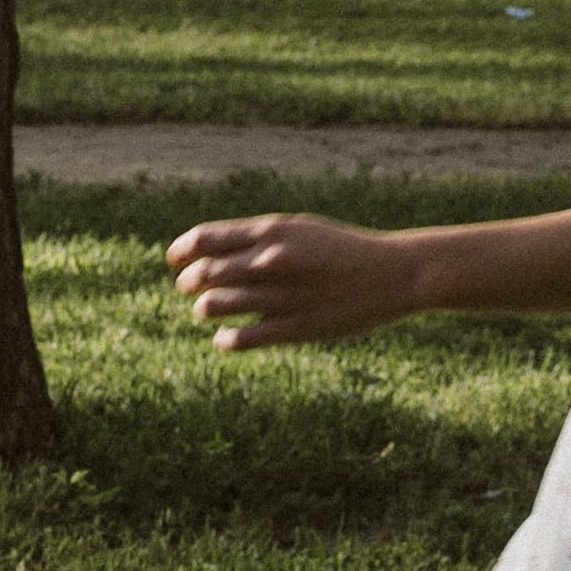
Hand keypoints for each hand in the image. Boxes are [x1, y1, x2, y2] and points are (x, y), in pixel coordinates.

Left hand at [168, 213, 421, 349]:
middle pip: (204, 274)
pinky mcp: (294, 328)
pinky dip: (225, 340)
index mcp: (271, 232)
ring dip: (204, 311)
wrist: (395, 273)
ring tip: (206, 312)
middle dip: (189, 283)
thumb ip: (259, 239)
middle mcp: (270, 261)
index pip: (203, 239)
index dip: (181, 251)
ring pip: (215, 307)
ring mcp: (280, 295)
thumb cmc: (344, 249)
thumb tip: (213, 251)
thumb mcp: (300, 231)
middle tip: (189, 289)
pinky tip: (225, 338)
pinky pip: (241, 339)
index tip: (175, 261)